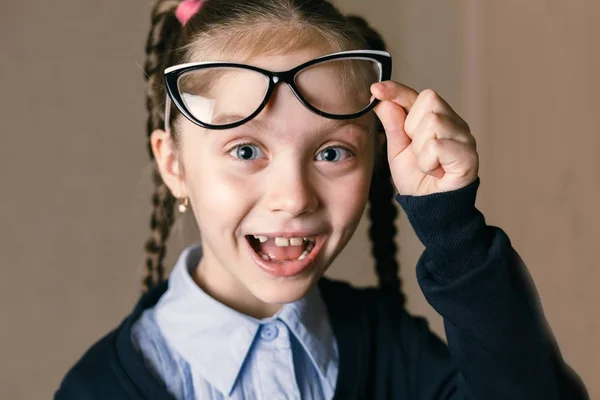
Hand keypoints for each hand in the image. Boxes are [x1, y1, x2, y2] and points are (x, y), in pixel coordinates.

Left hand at [371, 81, 478, 195]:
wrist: (430, 207)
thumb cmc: (417, 178)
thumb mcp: (397, 149)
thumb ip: (392, 123)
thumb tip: (379, 97)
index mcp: (436, 119)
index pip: (416, 95)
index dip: (396, 90)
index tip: (376, 89)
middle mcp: (454, 123)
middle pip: (428, 102)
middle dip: (413, 128)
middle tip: (418, 152)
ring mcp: (464, 137)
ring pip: (432, 123)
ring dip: (420, 149)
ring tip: (428, 164)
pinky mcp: (468, 155)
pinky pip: (436, 146)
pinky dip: (427, 163)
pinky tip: (436, 172)